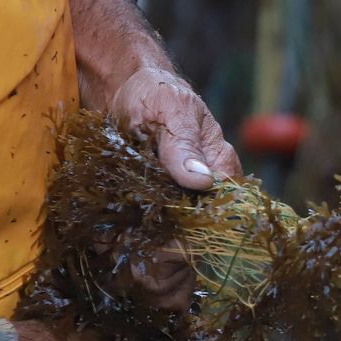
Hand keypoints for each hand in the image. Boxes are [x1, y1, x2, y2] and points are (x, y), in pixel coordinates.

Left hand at [68, 0, 239, 306]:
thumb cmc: (155, 93)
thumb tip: (202, 182)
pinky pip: (149, 228)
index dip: (204, 233)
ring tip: (124, 247)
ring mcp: (179, 199)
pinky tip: (115, 239)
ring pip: (173, 234)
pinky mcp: (153, 204)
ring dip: (149, 243)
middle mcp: (205, 190)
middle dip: (172, 245)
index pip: (225, 213)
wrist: (123, 88)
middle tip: (142, 252)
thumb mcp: (170, 111)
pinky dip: (132, 235)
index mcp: (221, 169)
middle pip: (199, 230)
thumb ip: (183, 147)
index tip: (174, 246)